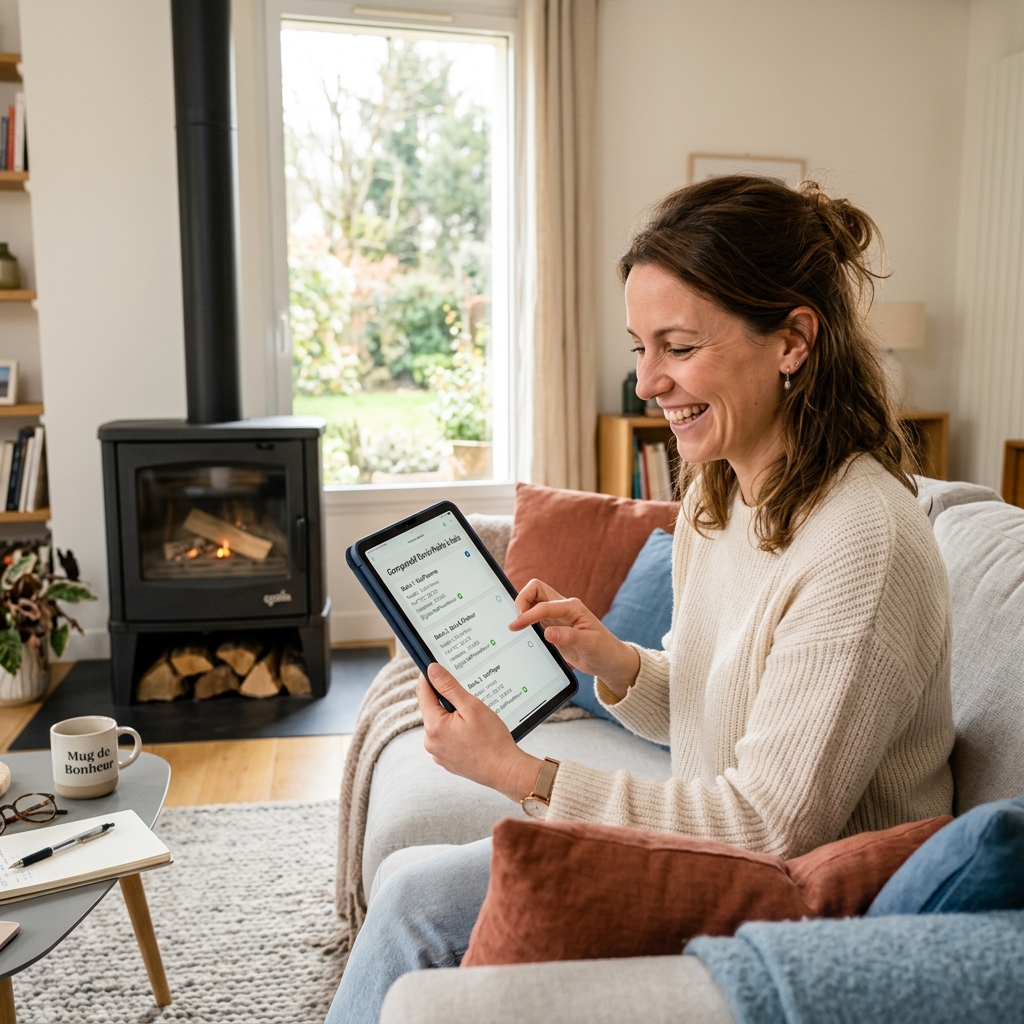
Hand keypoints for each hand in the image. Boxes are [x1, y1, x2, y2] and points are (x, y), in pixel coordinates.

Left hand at [417, 663, 543, 802]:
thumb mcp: (472, 706)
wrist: (505, 771)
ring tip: (475, 720)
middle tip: (469, 699)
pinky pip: (447, 738)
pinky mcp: (446, 760)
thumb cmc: (492, 740)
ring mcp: (438, 753)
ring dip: (454, 716)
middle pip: (433, 708)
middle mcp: (430, 742)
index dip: (431, 677)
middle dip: (448, 700)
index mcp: (433, 726)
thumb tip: (432, 670)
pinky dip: (457, 731)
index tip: (440, 667)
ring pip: (441, 723)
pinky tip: (474, 734)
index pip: (423, 691)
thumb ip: (449, 687)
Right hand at [508, 579, 639, 698]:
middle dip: (522, 600)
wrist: (609, 661)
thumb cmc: (604, 650)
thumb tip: (547, 632)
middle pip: (536, 590)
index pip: (544, 605)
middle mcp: (563, 608)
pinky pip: (534, 618)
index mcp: (572, 607)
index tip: (516, 626)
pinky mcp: (552, 627)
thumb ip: (569, 637)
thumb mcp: (590, 644)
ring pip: (532, 602)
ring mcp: (556, 617)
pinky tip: (521, 634)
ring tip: (514, 627)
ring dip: (522, 610)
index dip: (528, 614)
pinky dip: (525, 622)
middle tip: (516, 621)